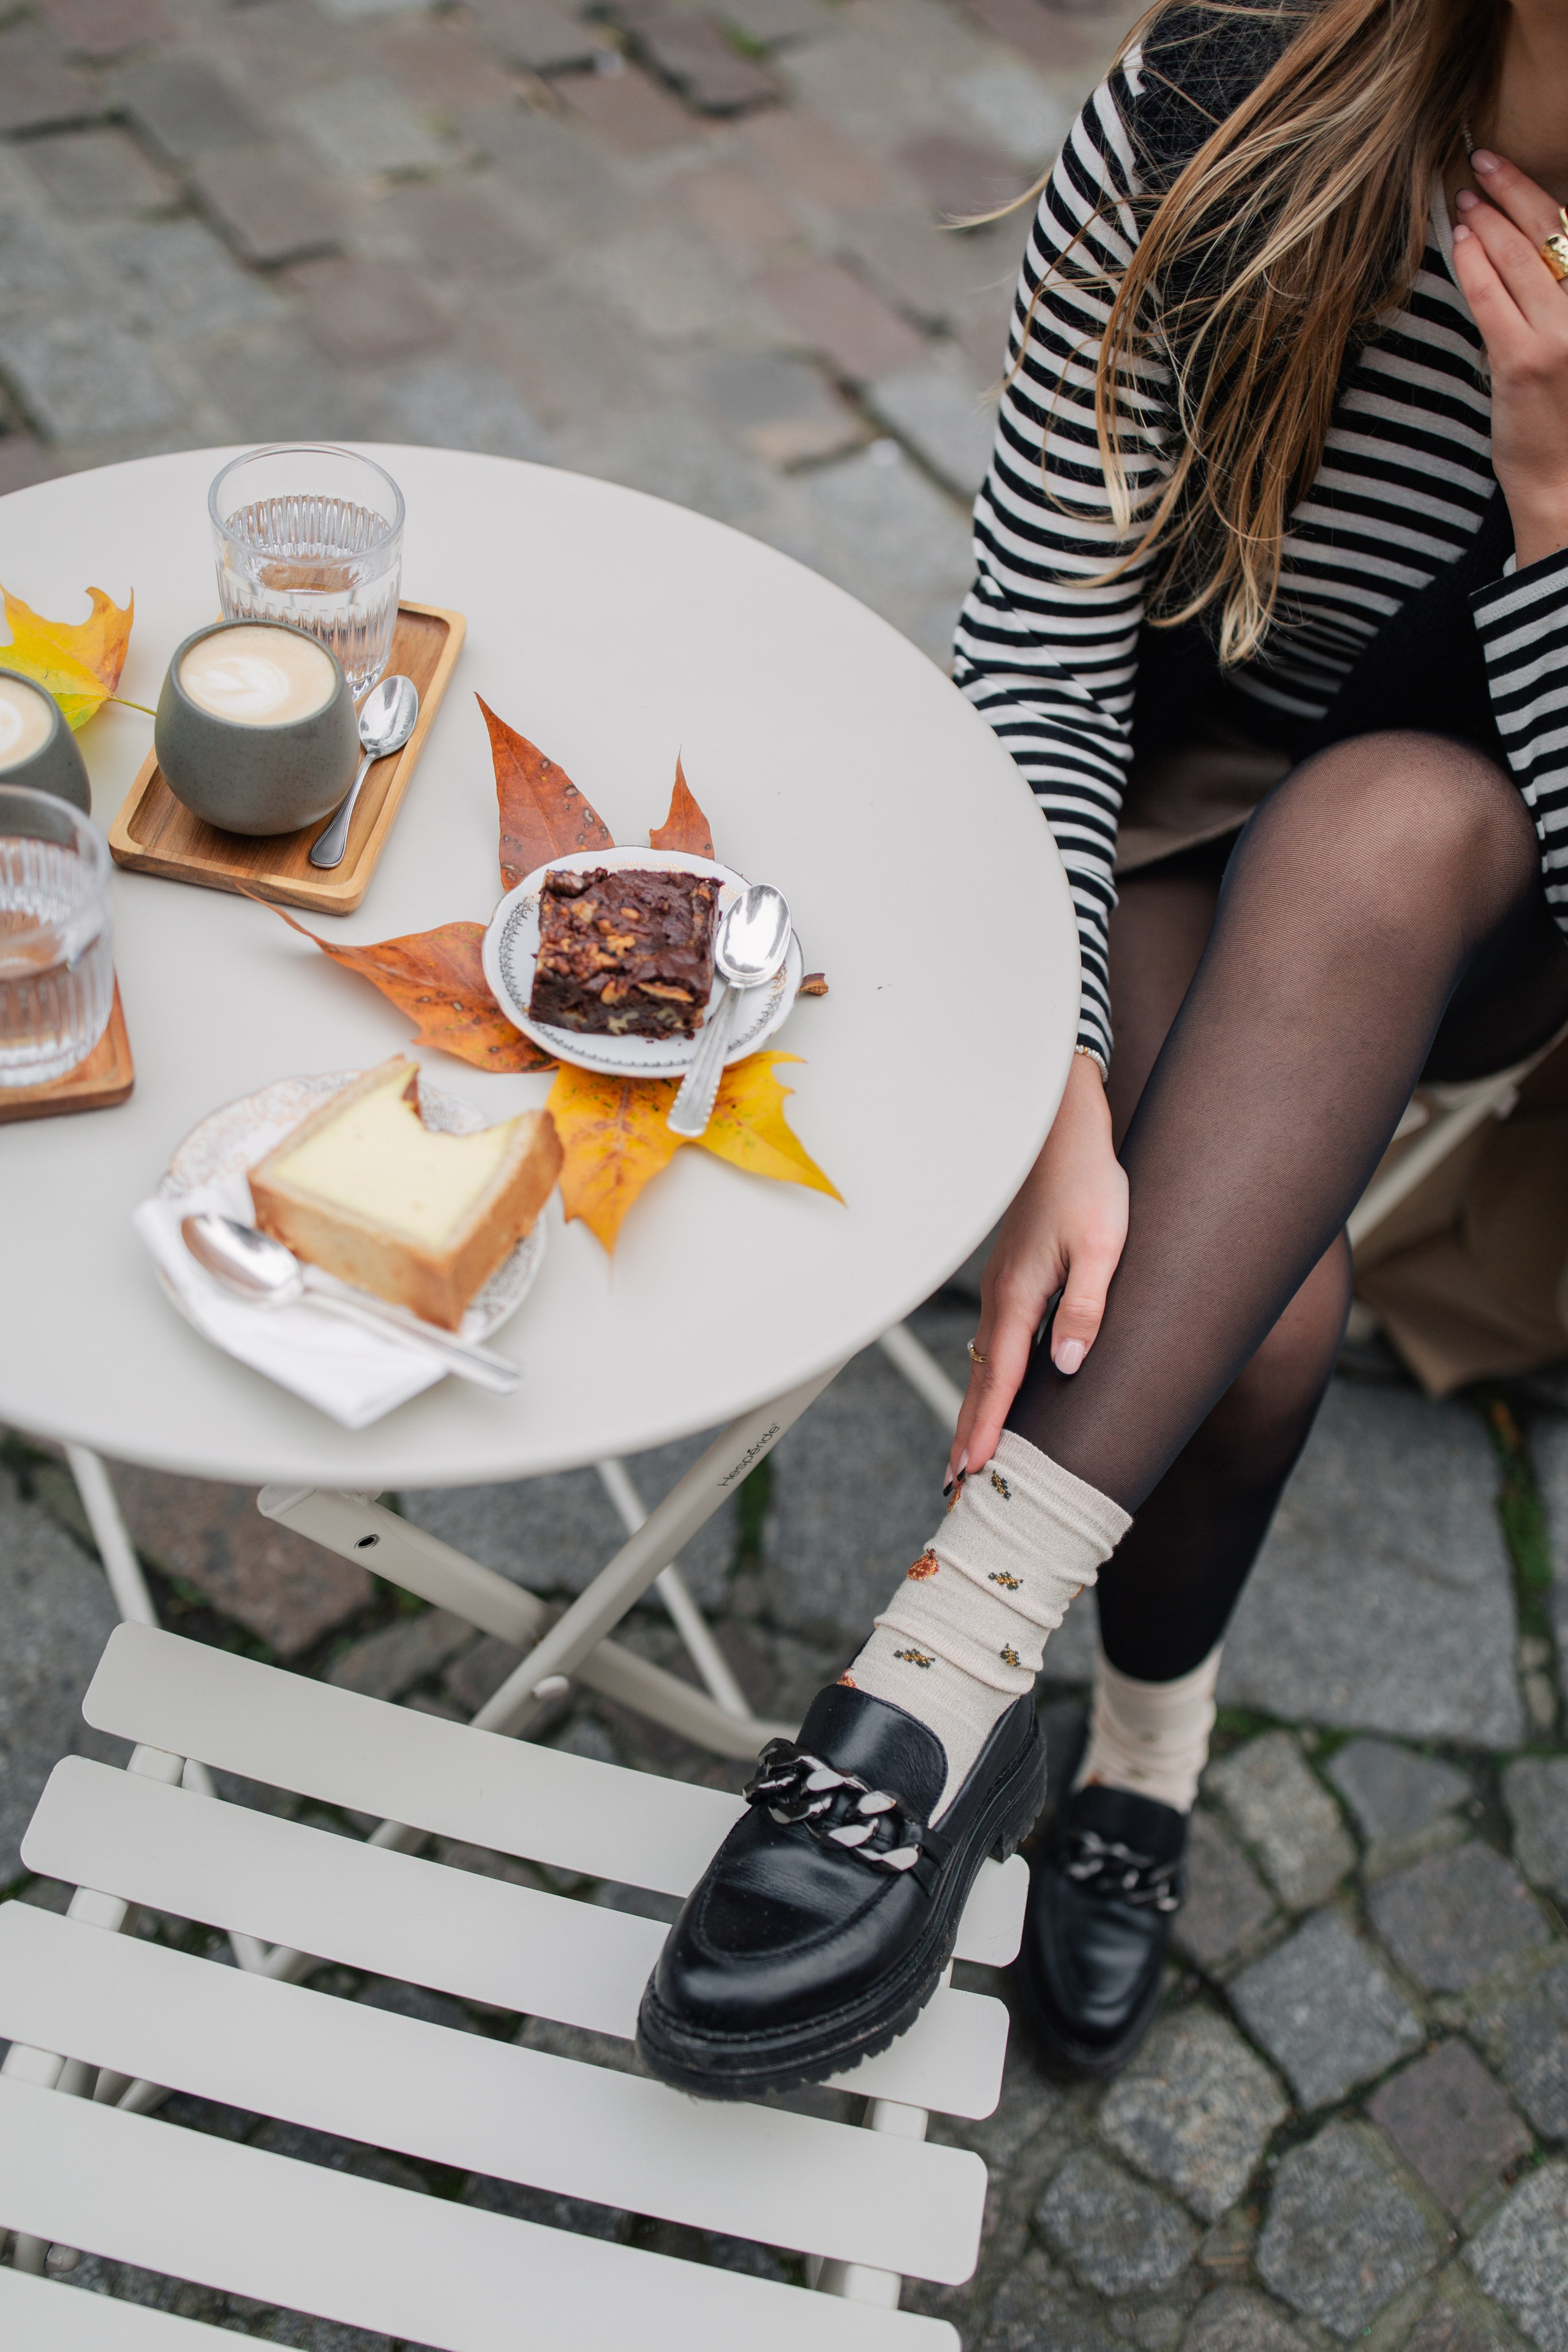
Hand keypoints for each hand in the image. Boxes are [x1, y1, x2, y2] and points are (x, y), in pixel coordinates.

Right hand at [947, 1052, 1128, 1486]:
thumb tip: (1065, 1367)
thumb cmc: (1088, 1182)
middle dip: (968, 1434)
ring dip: (975, 1410)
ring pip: (985, 1364)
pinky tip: (993, 1391)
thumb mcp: (1103, 1245)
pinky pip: (994, 1342)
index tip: (973, 1473)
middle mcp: (1004, 1297)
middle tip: (955, 1488)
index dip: (987, 1429)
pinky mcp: (1014, 1277)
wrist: (1063, 1131)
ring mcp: (1004, 1287)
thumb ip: (1086, 1307)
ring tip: (967, 1456)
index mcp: (1021, 1296)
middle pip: (981, 1380)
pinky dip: (988, 1379)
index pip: (1000, 1379)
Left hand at [1451, 152, 1567, 568]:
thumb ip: (1560, 301)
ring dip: (1488, 219)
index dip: (1544, 194)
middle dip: (1514, 188)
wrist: (1567, 487)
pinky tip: (1460, 240)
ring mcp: (1561, 334)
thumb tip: (1529, 252)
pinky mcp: (1523, 361)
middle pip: (1552, 230)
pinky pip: (1491, 297)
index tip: (1514, 170)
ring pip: (1520, 256)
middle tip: (1484, 160)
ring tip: (1465, 197)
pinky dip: (1473, 262)